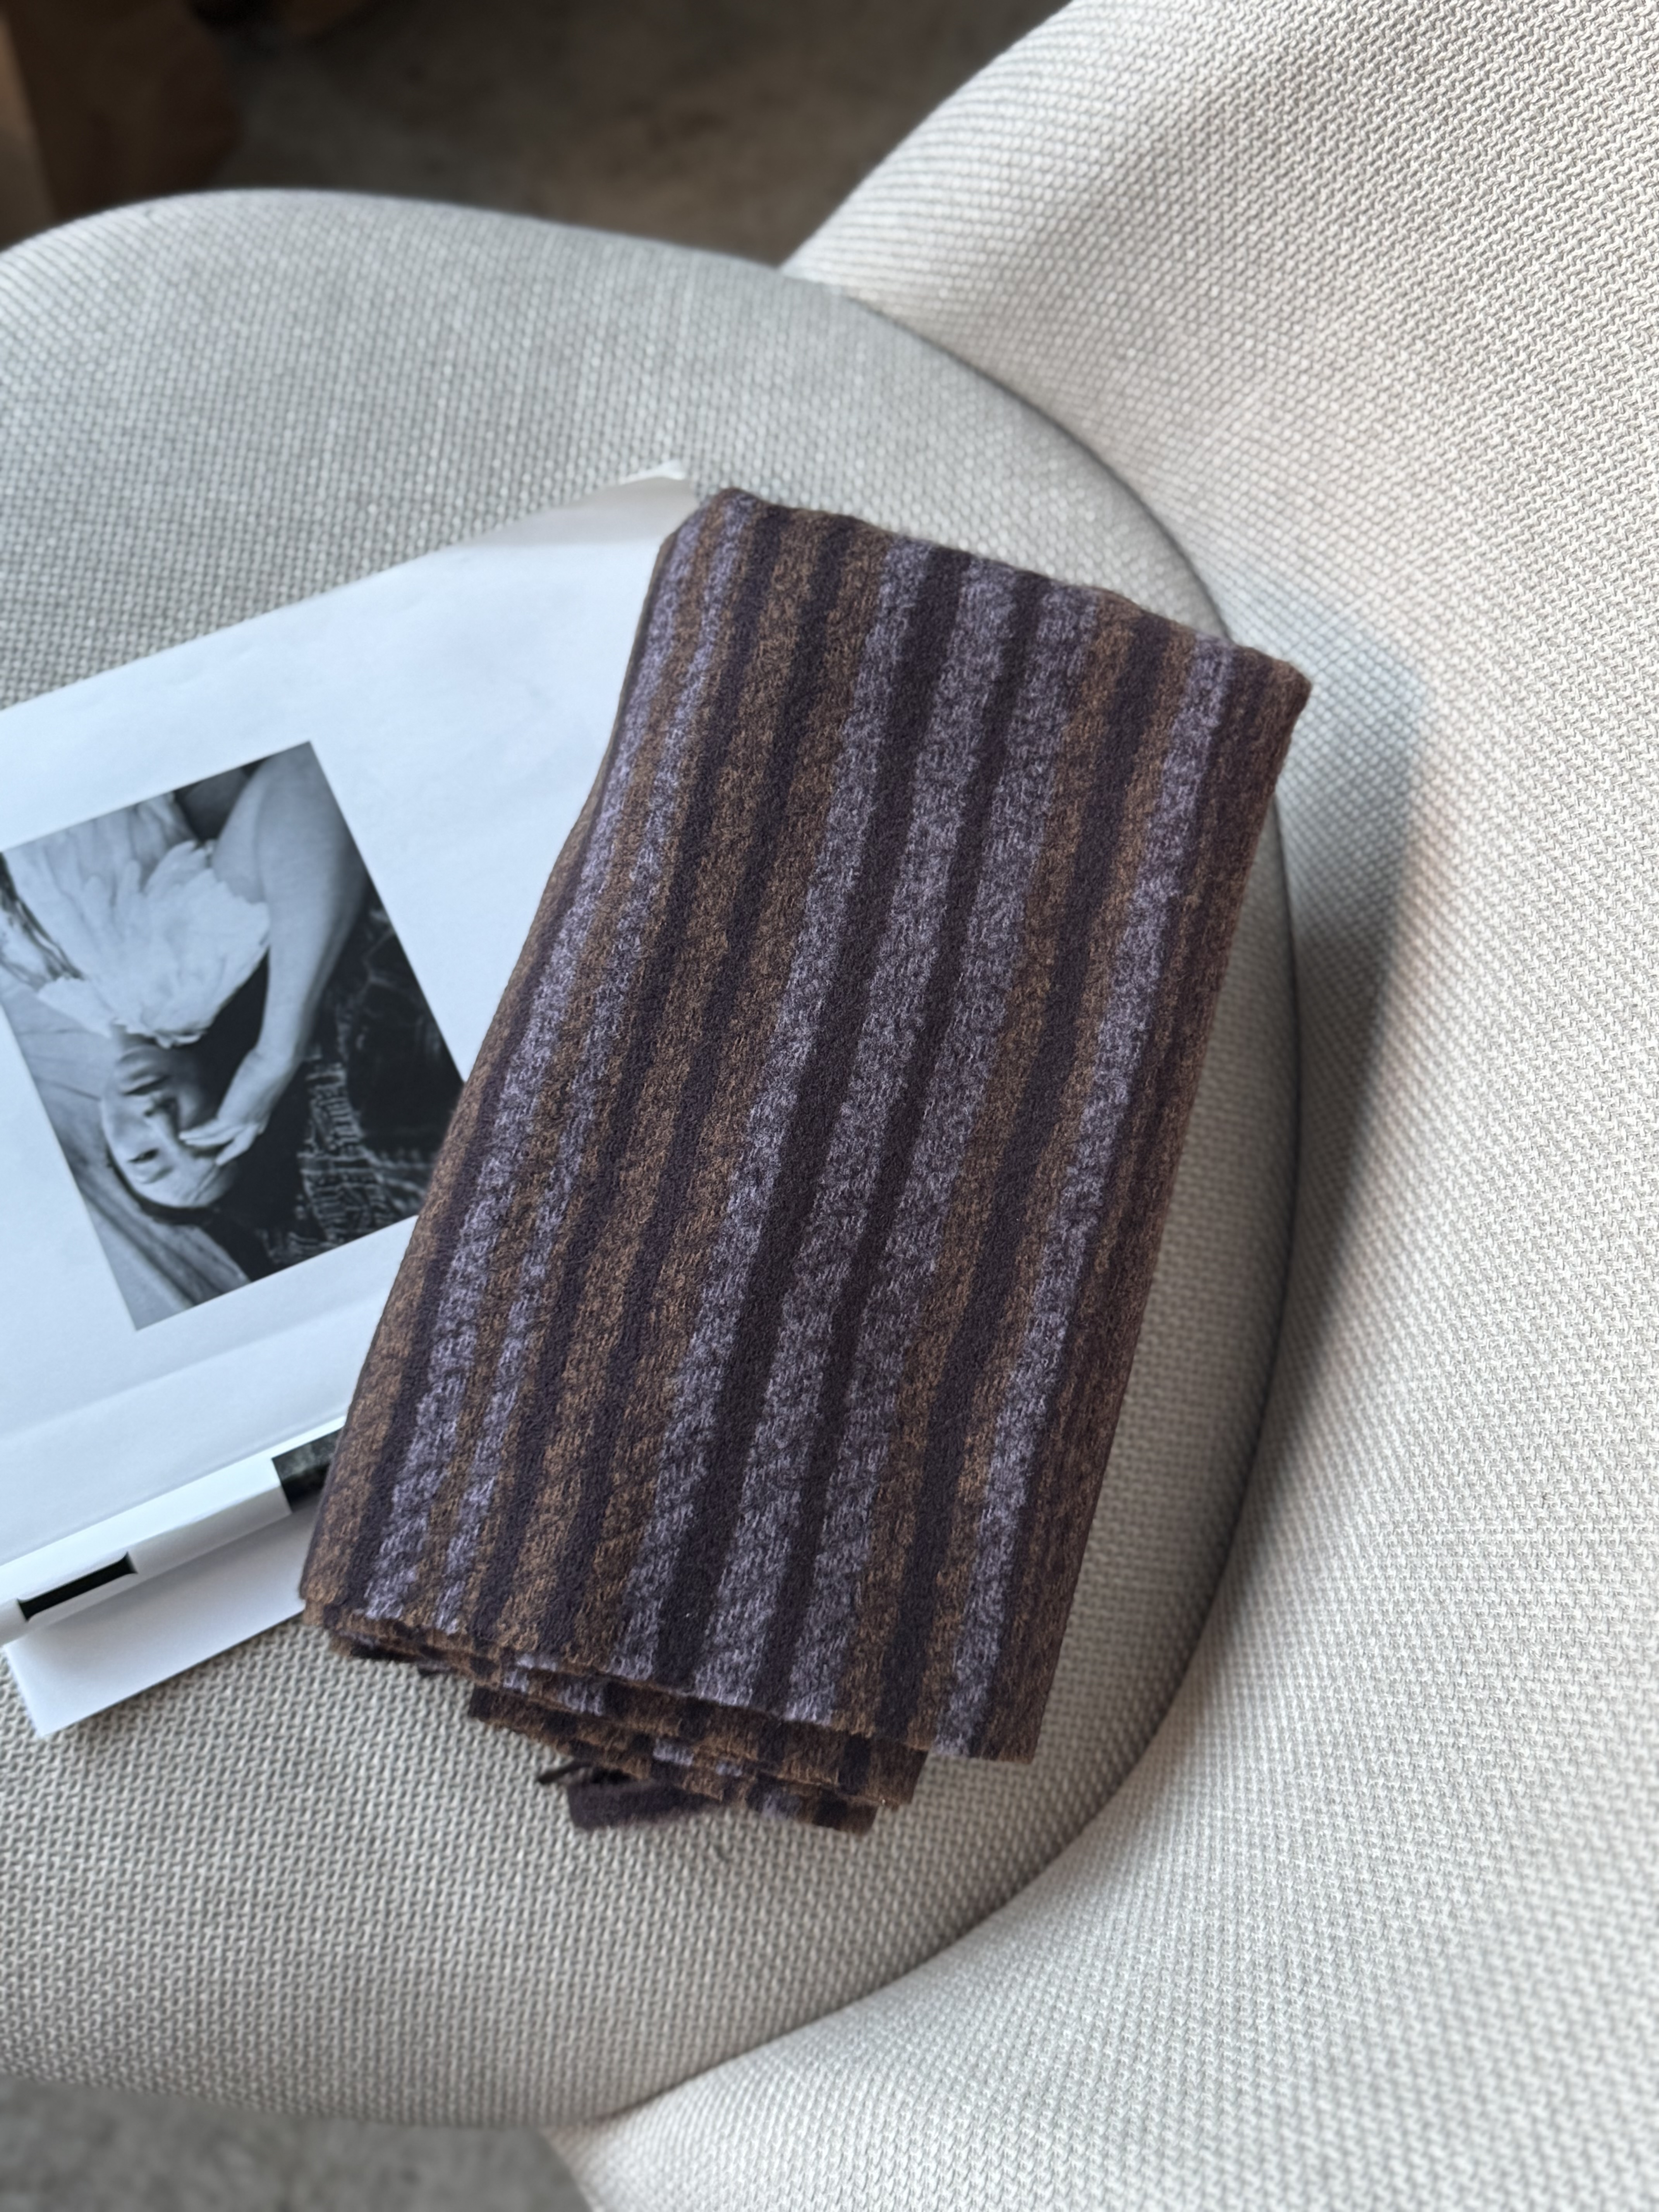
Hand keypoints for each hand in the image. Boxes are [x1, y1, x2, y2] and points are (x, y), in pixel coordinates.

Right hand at [179, 1043, 296, 1163]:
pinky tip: (185, 1135)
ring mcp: (244, 1121)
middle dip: (230, 1152)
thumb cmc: (275, 1060)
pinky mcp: (231, 1117)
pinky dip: (196, 1134)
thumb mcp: (268, 1071)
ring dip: (203, 1142)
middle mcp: (256, 1118)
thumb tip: (260, 1063)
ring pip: (221, 1138)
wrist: (276, 1062)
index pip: (257, 1127)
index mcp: (266, 1108)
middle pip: (242, 1143)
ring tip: (190, 1144)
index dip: (250, 1133)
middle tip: (220, 1160)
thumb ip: (262, 1073)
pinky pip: (209, 1131)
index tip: (245, 1135)